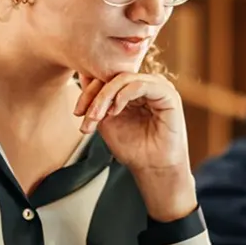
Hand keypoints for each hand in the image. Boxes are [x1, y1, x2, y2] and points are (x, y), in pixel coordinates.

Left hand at [74, 73, 196, 220]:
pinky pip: (140, 85)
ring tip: (97, 116)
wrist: (152, 168)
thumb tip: (82, 76)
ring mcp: (158, 87)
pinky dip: (123, 95)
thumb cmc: (133, 148)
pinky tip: (115, 111)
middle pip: (114, 76)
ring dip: (105, 96)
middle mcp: (146, 84)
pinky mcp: (168, 94)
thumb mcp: (106, 121)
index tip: (78, 113)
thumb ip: (97, 101)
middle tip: (86, 116)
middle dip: (95, 95)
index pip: (108, 78)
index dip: (89, 92)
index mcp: (133, 89)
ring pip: (124, 78)